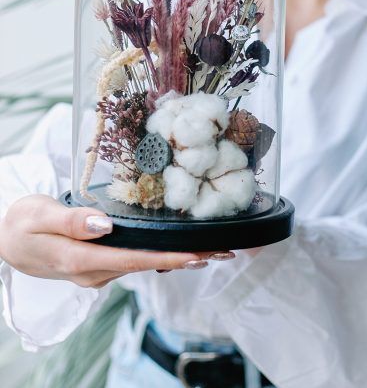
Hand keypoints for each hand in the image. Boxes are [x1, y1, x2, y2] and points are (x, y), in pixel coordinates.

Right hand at [0, 195, 232, 287]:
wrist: (4, 239)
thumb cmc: (21, 223)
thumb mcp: (39, 214)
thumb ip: (72, 220)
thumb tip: (106, 226)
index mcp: (79, 259)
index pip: (133, 260)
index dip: (169, 258)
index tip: (200, 255)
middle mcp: (92, 272)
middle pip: (146, 265)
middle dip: (185, 259)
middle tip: (224, 251)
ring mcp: (95, 272)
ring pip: (142, 264)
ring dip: (176, 257)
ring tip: (211, 248)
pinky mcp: (97, 266)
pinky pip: (133, 261)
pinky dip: (159, 254)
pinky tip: (179, 247)